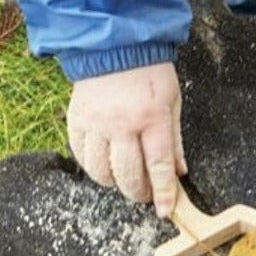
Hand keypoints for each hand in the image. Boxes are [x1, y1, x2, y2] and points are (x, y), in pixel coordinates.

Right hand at [67, 62, 186, 217]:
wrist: (115, 45)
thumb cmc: (150, 72)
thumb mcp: (172, 101)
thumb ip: (175, 139)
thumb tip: (179, 172)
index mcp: (152, 117)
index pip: (159, 165)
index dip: (163, 192)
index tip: (165, 211)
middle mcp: (123, 124)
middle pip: (128, 175)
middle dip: (139, 192)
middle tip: (144, 194)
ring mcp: (97, 123)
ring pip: (101, 171)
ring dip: (114, 183)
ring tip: (123, 179)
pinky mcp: (77, 120)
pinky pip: (81, 156)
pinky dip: (92, 166)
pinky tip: (103, 163)